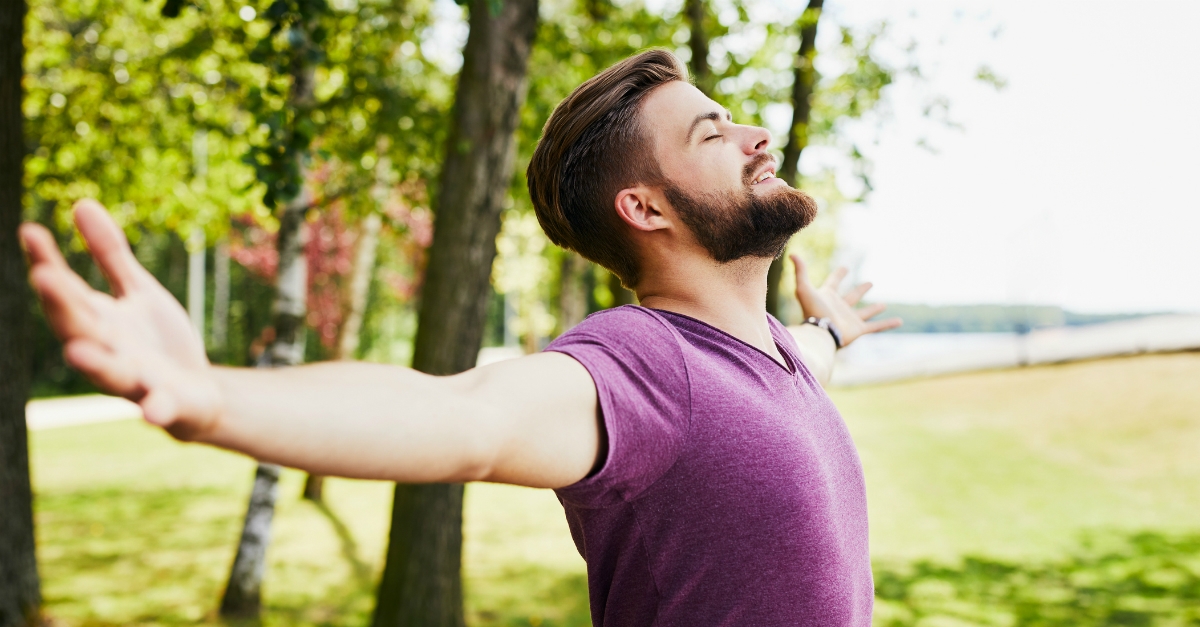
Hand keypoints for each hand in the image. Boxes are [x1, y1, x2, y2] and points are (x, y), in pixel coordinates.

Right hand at [21, 199, 221, 439]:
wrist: (198, 393)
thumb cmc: (157, 341)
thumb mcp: (137, 292)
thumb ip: (109, 255)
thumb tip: (81, 202)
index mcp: (97, 323)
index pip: (66, 291)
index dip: (47, 263)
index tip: (30, 231)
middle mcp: (107, 352)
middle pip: (78, 329)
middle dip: (62, 305)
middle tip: (44, 277)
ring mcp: (135, 381)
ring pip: (109, 374)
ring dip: (93, 363)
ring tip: (76, 351)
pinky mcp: (167, 404)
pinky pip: (159, 409)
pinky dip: (155, 409)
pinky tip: (153, 410)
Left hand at [790, 254, 900, 347]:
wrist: (820, 333)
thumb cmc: (812, 311)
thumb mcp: (803, 288)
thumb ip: (800, 271)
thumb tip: (793, 254)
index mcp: (828, 297)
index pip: (834, 282)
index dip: (839, 275)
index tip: (845, 268)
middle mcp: (839, 308)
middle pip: (851, 297)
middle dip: (860, 290)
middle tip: (870, 283)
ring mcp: (849, 319)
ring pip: (864, 312)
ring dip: (874, 309)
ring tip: (883, 304)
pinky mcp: (858, 329)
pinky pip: (876, 327)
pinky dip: (887, 324)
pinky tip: (899, 321)